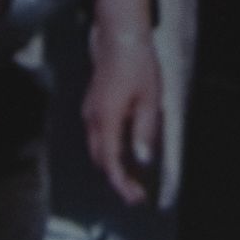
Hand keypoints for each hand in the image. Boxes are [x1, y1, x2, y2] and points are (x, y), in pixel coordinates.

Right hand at [83, 0, 162, 204]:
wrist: (119, 40)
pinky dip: (109, 153)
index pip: (111, 163)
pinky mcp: (92, 108)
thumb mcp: (149, 101)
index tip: (135, 199)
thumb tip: (143, 161)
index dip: (122, 184)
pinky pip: (98, 138)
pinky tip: (125, 156)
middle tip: (136, 194)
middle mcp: (93, 120)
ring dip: (112, 167)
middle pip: (101, 161)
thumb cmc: (137, 67)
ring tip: (132, 179)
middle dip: (117, 180)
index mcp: (106, 120)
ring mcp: (90, 113)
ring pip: (97, 150)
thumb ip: (144, 132)